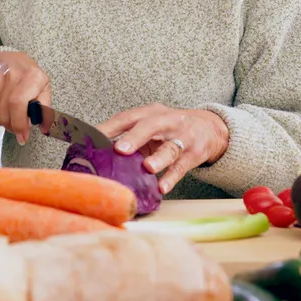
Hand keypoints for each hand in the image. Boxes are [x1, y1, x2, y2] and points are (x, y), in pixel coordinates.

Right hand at [0, 52, 50, 144]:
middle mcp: (11, 75)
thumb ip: (45, 107)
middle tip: (20, 132)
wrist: (5, 59)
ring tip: (14, 118)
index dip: (20, 123)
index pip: (19, 103)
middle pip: (6, 113)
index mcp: (31, 75)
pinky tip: (5, 109)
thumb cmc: (28, 75)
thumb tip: (44, 128)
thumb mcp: (43, 86)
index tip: (23, 136)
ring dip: (6, 123)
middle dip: (13, 127)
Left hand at [98, 103, 229, 194]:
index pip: (127, 118)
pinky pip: (181, 167)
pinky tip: (162, 187)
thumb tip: (97, 153)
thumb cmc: (170, 128)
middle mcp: (166, 121)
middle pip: (150, 127)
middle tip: (120, 150)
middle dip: (134, 138)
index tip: (92, 138)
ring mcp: (182, 138)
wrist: (209, 128)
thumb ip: (129, 136)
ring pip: (170, 148)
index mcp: (150, 113)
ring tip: (147, 167)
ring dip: (158, 158)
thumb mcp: (150, 125)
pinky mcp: (193, 154)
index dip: (109, 127)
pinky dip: (172, 177)